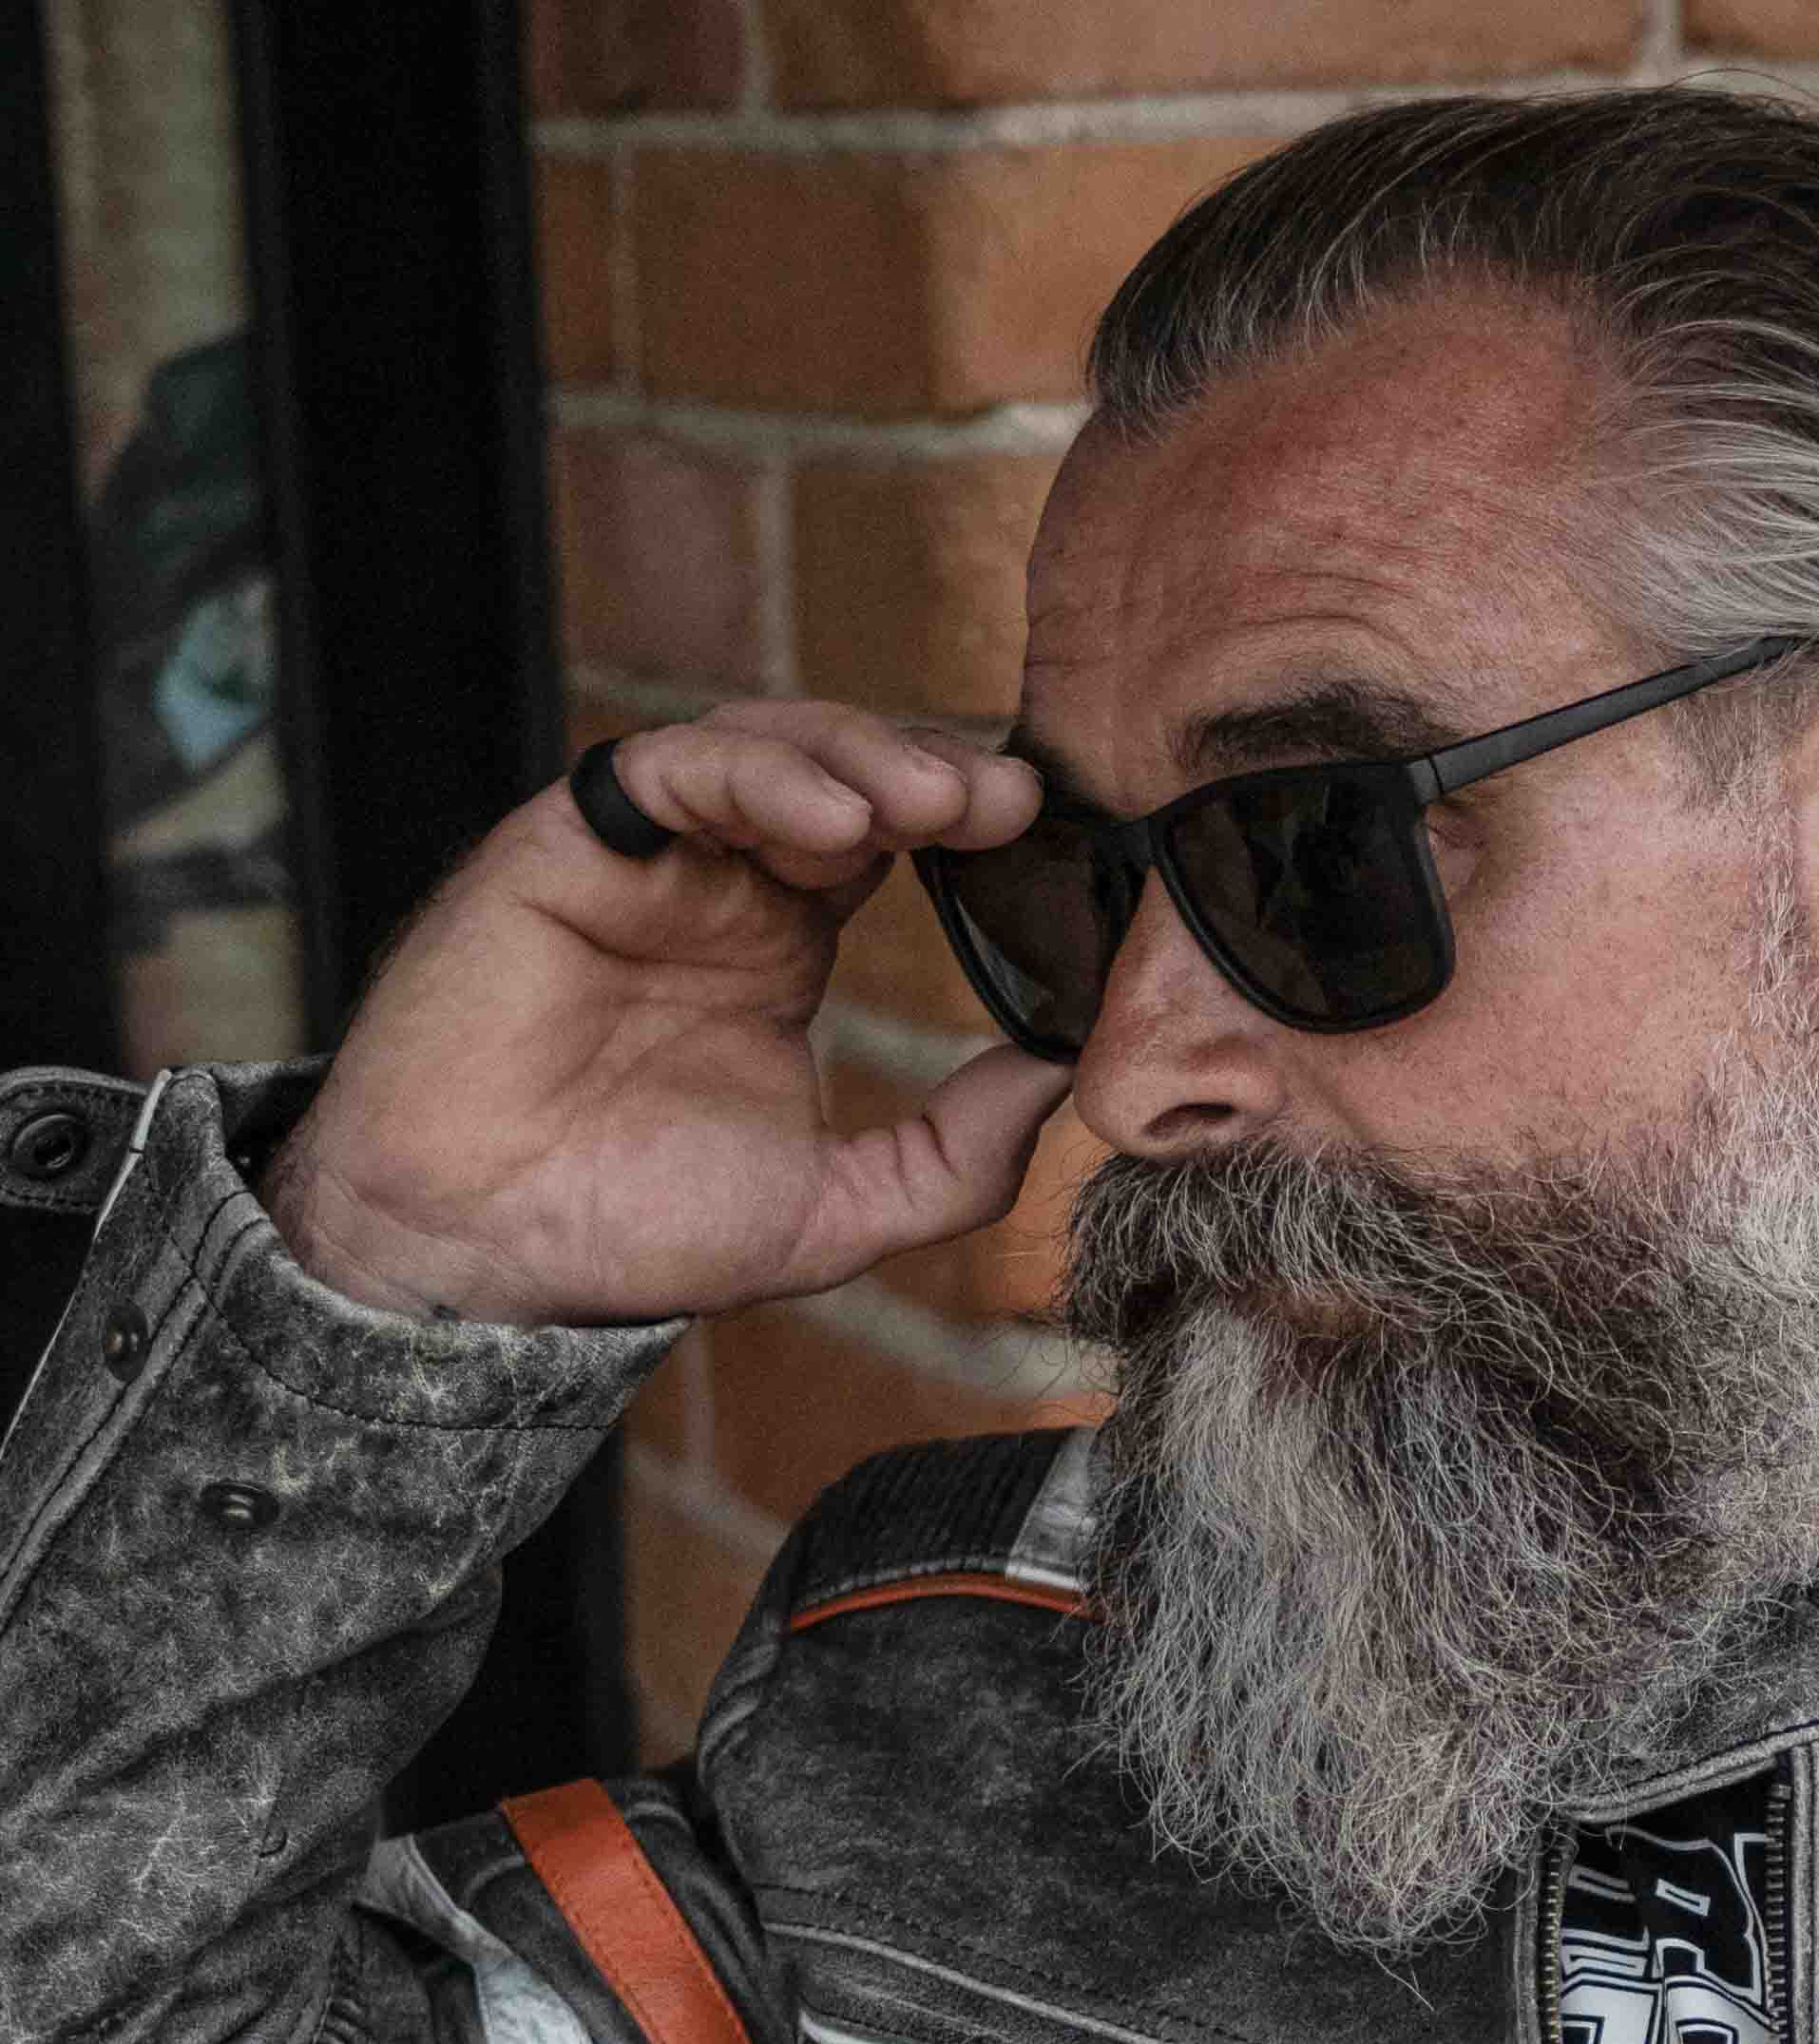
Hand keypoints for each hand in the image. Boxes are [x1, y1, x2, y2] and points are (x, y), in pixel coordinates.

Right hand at [261, 702, 1072, 1327]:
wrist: (484, 1251)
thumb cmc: (634, 1229)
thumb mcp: (840, 1208)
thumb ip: (956, 1154)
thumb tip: (1065, 1081)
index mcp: (780, 946)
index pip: (894, 843)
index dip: (972, 833)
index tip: (1054, 853)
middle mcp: (718, 884)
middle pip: (844, 773)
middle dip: (935, 776)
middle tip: (1013, 805)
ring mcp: (646, 856)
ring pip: (768, 748)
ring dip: (864, 759)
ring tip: (941, 803)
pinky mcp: (569, 841)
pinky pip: (672, 768)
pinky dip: (761, 775)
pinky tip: (837, 819)